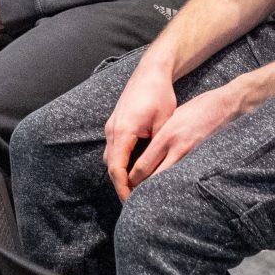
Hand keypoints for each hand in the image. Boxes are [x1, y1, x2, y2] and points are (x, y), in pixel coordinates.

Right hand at [103, 60, 180, 200]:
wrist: (150, 72)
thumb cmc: (159, 95)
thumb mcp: (163, 124)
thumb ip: (156, 149)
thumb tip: (158, 172)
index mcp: (123, 132)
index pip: (117, 169)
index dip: (124, 189)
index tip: (132, 203)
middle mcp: (113, 130)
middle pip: (111, 166)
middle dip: (120, 186)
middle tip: (134, 203)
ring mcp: (112, 126)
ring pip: (111, 158)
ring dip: (120, 174)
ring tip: (134, 190)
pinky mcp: (116, 123)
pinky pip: (114, 148)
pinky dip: (121, 162)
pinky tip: (133, 170)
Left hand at [127, 73, 273, 193]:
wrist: (226, 106)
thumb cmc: (198, 109)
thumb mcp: (174, 118)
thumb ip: (161, 135)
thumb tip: (147, 152)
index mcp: (165, 136)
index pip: (142, 165)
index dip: (132, 180)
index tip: (127, 186)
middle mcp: (176, 147)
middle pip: (153, 177)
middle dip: (141, 190)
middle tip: (134, 199)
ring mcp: (191, 155)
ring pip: (168, 180)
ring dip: (157, 190)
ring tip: (149, 200)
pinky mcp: (203, 159)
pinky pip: (185, 176)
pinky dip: (176, 184)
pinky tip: (173, 192)